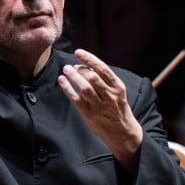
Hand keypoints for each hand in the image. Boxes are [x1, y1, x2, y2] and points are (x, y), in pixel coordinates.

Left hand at [58, 49, 142, 168]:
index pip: (103, 69)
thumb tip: (82, 65)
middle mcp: (110, 95)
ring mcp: (100, 106)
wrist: (122, 132)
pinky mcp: (90, 114)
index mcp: (118, 87)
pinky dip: (67, 88)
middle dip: (80, 69)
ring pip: (84, 88)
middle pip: (93, 77)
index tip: (78, 52)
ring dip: (73, 77)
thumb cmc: (117, 108)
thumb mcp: (116, 92)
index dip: (89, 59)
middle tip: (70, 66)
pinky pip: (76, 99)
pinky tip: (62, 81)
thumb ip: (103, 80)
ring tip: (65, 70)